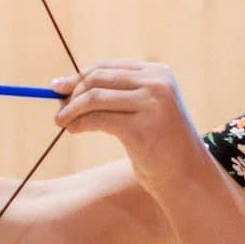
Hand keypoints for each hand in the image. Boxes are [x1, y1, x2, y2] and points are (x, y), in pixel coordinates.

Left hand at [53, 61, 209, 193]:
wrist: (187, 176)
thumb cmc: (159, 145)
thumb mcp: (140, 111)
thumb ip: (112, 95)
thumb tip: (63, 87)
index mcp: (159, 73)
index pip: (108, 67)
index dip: (79, 77)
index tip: (58, 88)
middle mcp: (158, 83)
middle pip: (99, 78)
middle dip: (72, 93)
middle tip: (58, 110)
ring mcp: (153, 104)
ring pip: (95, 97)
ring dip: (72, 110)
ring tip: (61, 122)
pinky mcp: (143, 128)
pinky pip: (99, 119)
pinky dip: (80, 124)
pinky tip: (73, 131)